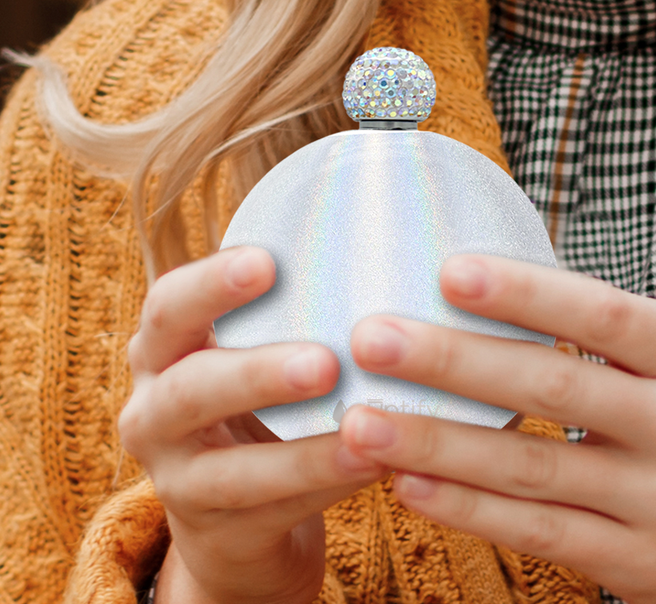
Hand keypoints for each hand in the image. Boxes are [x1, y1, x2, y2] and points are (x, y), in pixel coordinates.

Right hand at [119, 247, 387, 603]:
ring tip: (365, 426)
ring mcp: (179, 482)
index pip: (169, 307)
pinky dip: (328, 484)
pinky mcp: (216, 534)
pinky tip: (379, 462)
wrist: (235, 516)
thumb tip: (394, 227)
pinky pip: (274, 512)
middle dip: (257, 373)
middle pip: (190, 390)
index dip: (210, 283)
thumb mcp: (256, 346)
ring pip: (232, 471)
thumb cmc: (260, 399)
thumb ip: (296, 301)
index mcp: (165, 351)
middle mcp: (155, 413)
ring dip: (305, 450)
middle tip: (325, 362)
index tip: (268, 261)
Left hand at [339, 255, 655, 603]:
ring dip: (437, 441)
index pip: (599, 313)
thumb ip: (604, 338)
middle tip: (373, 337)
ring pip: (531, 467)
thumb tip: (488, 286)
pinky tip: (410, 484)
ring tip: (362, 421)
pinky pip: (538, 531)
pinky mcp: (638, 564)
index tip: (450, 269)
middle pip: (553, 385)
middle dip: (454, 360)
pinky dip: (467, 508)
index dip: (526, 291)